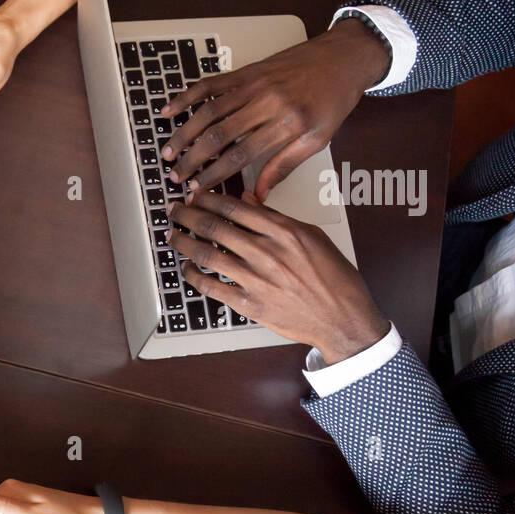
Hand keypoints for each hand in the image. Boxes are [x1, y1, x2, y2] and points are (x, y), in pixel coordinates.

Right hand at [160, 19, 390, 199]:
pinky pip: (211, 84)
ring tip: (168, 152)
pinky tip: (169, 109)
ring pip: (208, 111)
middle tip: (176, 175)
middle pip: (218, 135)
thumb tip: (258, 195)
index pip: (240, 155)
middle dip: (192, 158)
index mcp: (287, 123)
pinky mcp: (247, 71)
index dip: (214, 174)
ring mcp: (254, 84)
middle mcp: (267, 102)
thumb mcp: (318, 139)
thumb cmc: (333, 99)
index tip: (197, 188)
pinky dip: (187, 97)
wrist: (344, 57)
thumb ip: (284, 165)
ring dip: (184, 133)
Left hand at [165, 190, 389, 363]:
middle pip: (215, 227)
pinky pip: (211, 286)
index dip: (209, 199)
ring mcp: (256, 279)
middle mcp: (267, 252)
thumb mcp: (312, 237)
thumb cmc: (332, 278)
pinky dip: (192, 275)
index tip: (196, 196)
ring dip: (183, 242)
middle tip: (174, 210)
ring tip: (172, 235)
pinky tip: (186, 267)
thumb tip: (250, 201)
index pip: (235, 208)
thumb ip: (278, 218)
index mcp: (284, 231)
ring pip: (207, 254)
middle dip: (188, 215)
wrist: (341, 318)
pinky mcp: (248, 304)